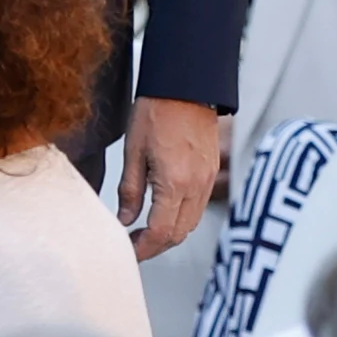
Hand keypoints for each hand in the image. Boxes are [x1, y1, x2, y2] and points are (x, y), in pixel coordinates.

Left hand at [117, 95, 221, 259]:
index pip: (160, 232)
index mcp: (175, 183)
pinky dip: (181, 218)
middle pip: (178, 234)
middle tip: (133, 244)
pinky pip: (198, 207)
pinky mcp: (212, 172)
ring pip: (190, 223)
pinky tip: (164, 211)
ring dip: (169, 233)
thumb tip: (125, 220)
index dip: (142, 249)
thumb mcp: (133, 151)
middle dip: (155, 246)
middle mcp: (196, 186)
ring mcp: (208, 180)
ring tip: (145, 230)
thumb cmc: (157, 111)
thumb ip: (130, 191)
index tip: (127, 251)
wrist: (187, 85)